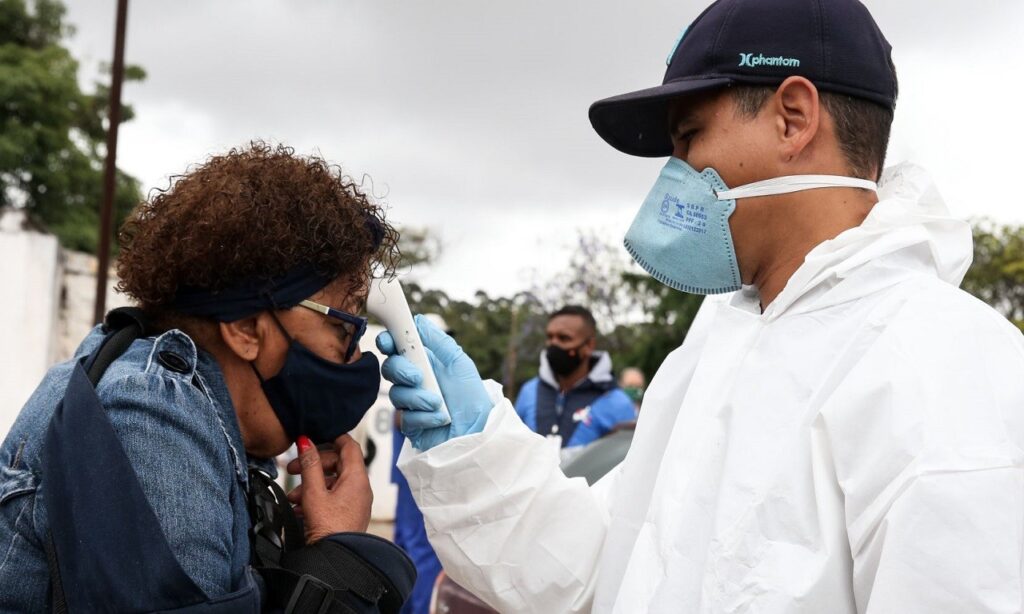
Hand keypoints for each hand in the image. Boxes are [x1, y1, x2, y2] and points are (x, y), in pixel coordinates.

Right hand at [286, 434, 370, 541]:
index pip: (349, 446)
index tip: (315, 436)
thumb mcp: (314, 492)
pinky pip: (333, 497)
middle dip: (313, 465)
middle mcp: (360, 488)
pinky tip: (300, 508)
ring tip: (293, 497)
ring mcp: (355, 502)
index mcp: (357, 478)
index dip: (332, 437)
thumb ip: (309, 464)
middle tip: (293, 469)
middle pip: (337, 463)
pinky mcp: (348, 514)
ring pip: (332, 482)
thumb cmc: (328, 529)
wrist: (336, 560)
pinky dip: (316, 497)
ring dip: (311, 484)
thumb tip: (306, 441)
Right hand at [376, 314, 492, 450]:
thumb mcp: (459, 362)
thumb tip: (418, 320)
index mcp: (424, 363)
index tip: (387, 342)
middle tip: (418, 377)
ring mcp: (411, 404)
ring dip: (418, 397)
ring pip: (396, 394)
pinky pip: (406, 417)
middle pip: (389, 368)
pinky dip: (425, 416)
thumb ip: (437, 341)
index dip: (387, 342)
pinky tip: (440, 418)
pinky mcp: (411, 425)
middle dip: (400, 370)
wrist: (479, 432)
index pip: (396, 348)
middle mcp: (414, 382)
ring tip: (438, 403)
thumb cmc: (472, 397)